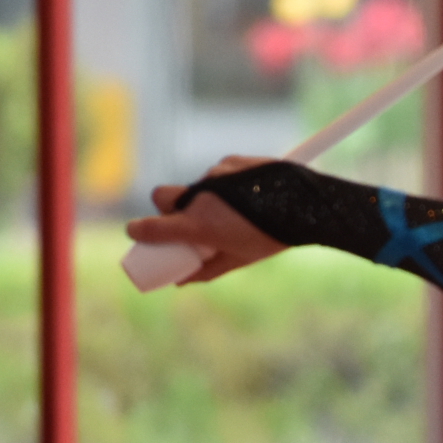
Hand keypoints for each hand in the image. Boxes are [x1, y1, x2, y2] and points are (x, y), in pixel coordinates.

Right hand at [126, 155, 287, 285]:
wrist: (307, 206)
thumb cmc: (271, 237)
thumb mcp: (239, 260)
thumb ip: (206, 271)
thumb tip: (179, 281)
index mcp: (199, 224)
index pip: (151, 227)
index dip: (138, 232)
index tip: (135, 234)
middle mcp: (201, 197)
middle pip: (162, 196)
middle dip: (166, 207)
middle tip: (185, 220)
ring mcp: (214, 176)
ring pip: (194, 185)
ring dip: (202, 197)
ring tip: (232, 212)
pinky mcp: (229, 161)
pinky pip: (216, 174)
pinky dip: (223, 184)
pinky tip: (246, 195)